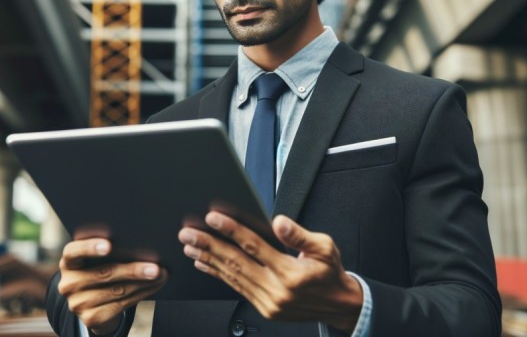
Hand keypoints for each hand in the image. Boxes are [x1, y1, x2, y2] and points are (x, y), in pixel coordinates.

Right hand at [57, 238, 167, 334]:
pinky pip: (121, 304)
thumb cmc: (100, 270)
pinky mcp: (90, 318)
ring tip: (161, 275)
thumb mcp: (97, 259)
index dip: (90, 248)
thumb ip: (110, 250)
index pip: (73, 252)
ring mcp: (77, 303)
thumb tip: (142, 244)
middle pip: (103, 273)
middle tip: (155, 267)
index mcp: (69, 262)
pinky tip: (153, 286)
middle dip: (133, 269)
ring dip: (143, 283)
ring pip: (116, 290)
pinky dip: (141, 294)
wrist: (93, 303)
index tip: (109, 245)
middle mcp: (68, 283)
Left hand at [178, 213, 363, 331]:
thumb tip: (279, 222)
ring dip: (208, 259)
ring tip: (190, 245)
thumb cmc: (330, 273)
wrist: (338, 305)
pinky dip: (218, 274)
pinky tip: (204, 263)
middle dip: (209, 245)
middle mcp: (276, 290)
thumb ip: (299, 235)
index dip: (232, 230)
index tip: (213, 218)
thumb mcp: (325, 248)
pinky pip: (236, 288)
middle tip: (188, 233)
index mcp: (291, 273)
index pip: (255, 247)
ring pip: (232, 276)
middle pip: (236, 262)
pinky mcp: (263, 308)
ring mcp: (268, 302)